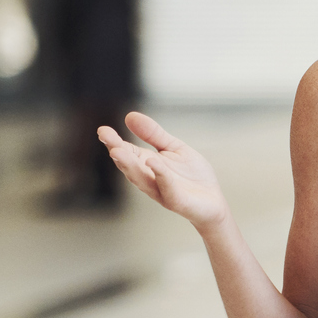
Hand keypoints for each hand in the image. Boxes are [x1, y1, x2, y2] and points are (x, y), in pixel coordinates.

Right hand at [99, 112, 230, 230]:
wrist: (214, 202)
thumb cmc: (192, 176)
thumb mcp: (174, 148)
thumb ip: (154, 134)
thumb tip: (130, 116)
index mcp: (147, 164)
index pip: (127, 151)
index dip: (114, 141)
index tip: (102, 130)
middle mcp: (150, 178)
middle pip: (130, 165)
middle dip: (118, 152)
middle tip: (106, 137)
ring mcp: (162, 191)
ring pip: (142, 179)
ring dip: (129, 165)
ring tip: (118, 151)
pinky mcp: (177, 201)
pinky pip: (167, 188)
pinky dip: (159, 175)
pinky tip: (152, 162)